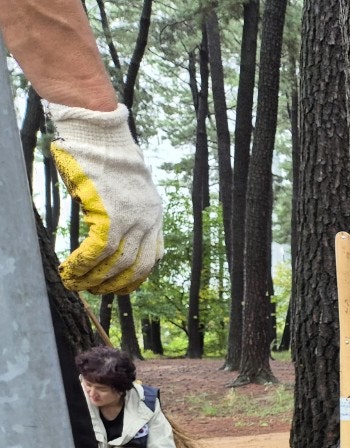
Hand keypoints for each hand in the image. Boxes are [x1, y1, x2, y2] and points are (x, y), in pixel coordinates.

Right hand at [47, 103, 163, 294]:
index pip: (152, 258)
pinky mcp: (111, 214)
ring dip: (94, 279)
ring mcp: (133, 218)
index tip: (118, 287)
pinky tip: (71, 271)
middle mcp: (149, 219)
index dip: (135, 277)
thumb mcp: (126, 188)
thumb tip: (109, 237)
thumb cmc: (105, 156)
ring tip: (76, 285)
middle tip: (93, 291)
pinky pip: (98, 251)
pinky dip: (83, 264)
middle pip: (136, 266)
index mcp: (155, 214)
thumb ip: (126, 213)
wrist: (99, 132)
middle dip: (114, 284)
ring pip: (116, 263)